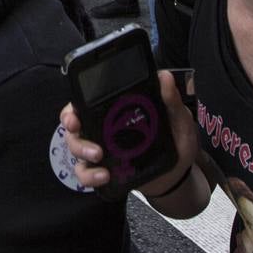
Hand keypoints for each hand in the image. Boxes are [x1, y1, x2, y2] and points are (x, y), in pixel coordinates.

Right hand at [60, 70, 200, 195]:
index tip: (74, 115)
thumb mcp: (177, 119)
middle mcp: (103, 128)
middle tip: (79, 130)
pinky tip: (103, 176)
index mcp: (114, 111)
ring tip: (98, 157)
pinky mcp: (104, 170)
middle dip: (72, 129)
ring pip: (75, 148)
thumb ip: (170, 100)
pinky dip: (89, 175)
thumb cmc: (176, 141)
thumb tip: (164, 77)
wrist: (181, 173)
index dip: (72, 108)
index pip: (84, 103)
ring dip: (81, 151)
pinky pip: (86, 173)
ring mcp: (101, 150)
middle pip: (73, 126)